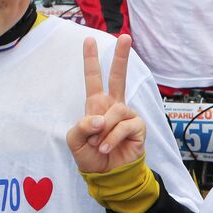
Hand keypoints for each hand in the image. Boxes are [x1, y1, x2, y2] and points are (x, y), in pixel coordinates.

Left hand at [67, 35, 144, 174]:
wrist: (107, 174)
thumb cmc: (91, 155)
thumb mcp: (75, 141)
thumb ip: (81, 127)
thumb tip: (99, 119)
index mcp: (97, 105)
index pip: (93, 78)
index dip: (90, 60)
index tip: (89, 39)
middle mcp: (113, 106)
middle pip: (119, 77)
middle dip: (121, 57)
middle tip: (125, 37)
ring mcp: (127, 116)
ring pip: (116, 111)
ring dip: (104, 130)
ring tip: (99, 145)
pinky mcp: (138, 128)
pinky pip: (125, 126)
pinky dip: (112, 138)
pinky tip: (106, 148)